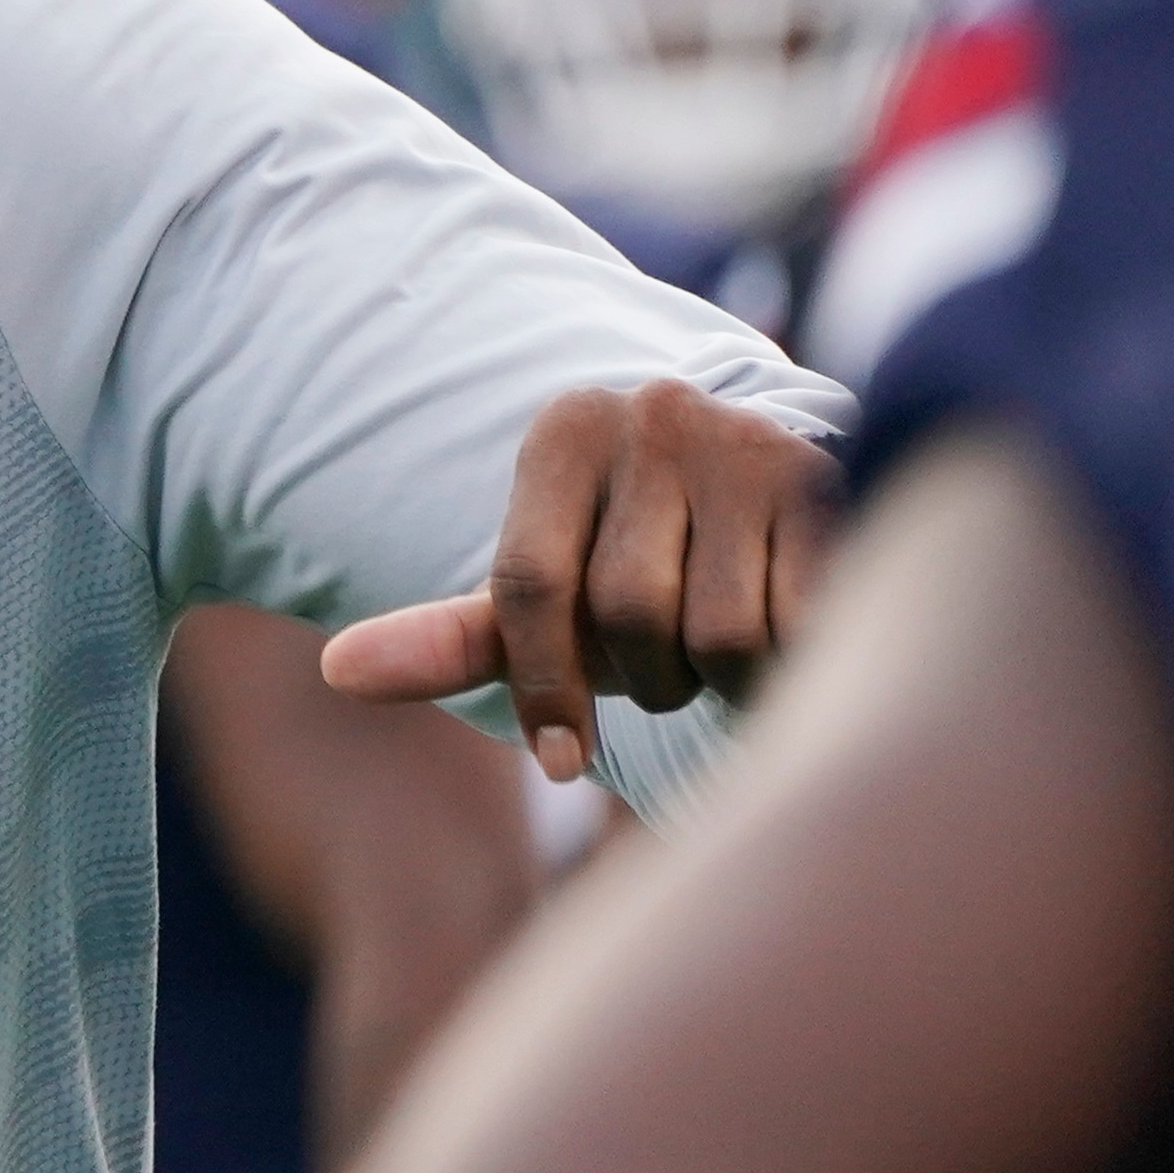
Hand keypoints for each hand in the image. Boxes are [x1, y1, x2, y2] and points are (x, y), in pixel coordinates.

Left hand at [321, 381, 840, 780]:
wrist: (797, 514)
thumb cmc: (652, 573)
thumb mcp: (555, 600)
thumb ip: (459, 638)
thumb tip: (337, 672)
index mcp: (566, 430)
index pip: (526, 586)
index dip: (545, 688)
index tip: (561, 760)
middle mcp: (654, 412)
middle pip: (628, 616)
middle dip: (651, 676)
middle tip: (676, 661)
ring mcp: (747, 441)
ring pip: (718, 635)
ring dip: (726, 681)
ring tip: (735, 643)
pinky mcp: (836, 486)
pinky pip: (800, 630)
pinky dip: (795, 664)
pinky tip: (801, 635)